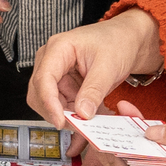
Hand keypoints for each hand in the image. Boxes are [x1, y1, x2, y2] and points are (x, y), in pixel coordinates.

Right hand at [26, 11, 162, 124]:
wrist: (125, 40)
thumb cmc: (117, 42)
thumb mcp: (109, 66)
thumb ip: (94, 90)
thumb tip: (82, 113)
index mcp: (58, 48)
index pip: (44, 79)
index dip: (49, 103)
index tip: (61, 121)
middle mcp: (50, 59)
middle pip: (39, 93)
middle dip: (55, 111)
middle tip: (77, 125)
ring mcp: (55, 72)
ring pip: (47, 102)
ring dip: (64, 114)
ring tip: (87, 118)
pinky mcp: (62, 84)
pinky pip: (60, 104)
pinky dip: (71, 113)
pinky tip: (87, 113)